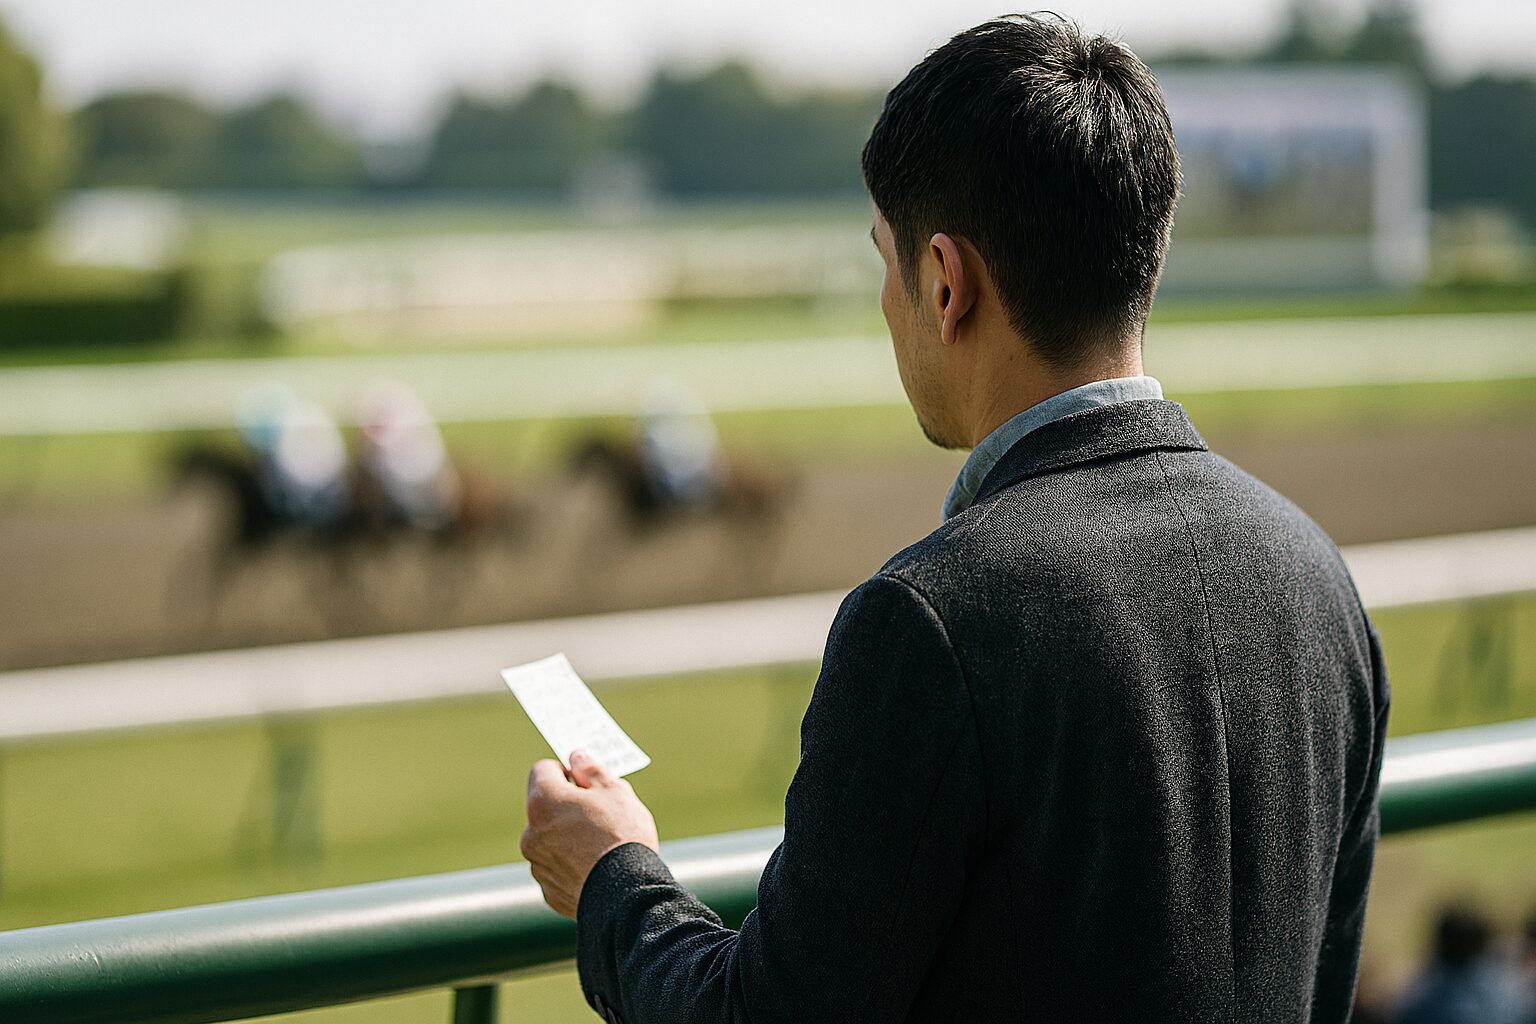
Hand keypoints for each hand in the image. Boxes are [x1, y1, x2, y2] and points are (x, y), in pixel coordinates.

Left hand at [521, 749, 659, 918]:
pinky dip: (571, 865)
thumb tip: (576, 756)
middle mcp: (531, 832)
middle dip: (567, 806)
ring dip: (567, 836)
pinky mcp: (548, 890)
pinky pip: (557, 868)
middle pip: (545, 807)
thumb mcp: (615, 791)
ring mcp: (537, 864)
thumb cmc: (622, 836)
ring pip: (550, 839)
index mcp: (543, 802)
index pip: (543, 770)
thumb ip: (591, 769)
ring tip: (601, 846)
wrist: (628, 894)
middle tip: (600, 814)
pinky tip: (596, 868)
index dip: (566, 771)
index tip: (586, 782)